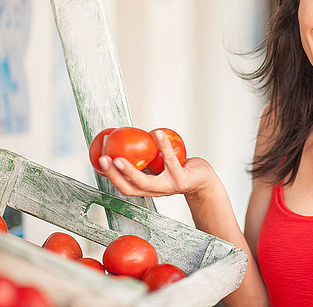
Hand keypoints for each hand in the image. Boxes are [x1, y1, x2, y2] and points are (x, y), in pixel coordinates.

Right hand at [99, 129, 215, 197]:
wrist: (203, 180)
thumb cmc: (178, 169)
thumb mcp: (158, 166)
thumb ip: (144, 159)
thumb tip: (125, 139)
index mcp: (146, 188)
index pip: (123, 184)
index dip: (109, 175)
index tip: (98, 160)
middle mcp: (155, 191)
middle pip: (129, 188)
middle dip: (113, 175)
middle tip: (104, 159)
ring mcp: (167, 186)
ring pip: (145, 182)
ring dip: (130, 171)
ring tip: (120, 157)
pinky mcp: (181, 179)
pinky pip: (170, 161)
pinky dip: (163, 146)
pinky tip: (157, 133)